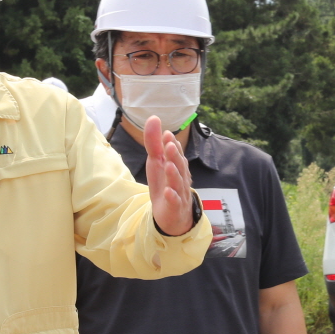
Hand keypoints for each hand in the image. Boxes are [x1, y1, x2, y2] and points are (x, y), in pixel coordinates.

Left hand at [144, 115, 194, 235]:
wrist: (172, 215)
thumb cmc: (165, 184)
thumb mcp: (156, 162)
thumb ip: (154, 142)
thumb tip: (154, 118)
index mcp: (176, 165)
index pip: (176, 153)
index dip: (172, 145)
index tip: (167, 135)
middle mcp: (180, 177)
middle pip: (179, 166)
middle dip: (175, 156)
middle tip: (170, 145)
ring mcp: (179, 193)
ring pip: (178, 183)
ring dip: (174, 174)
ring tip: (168, 165)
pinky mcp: (174, 207)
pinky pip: (174, 202)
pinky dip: (172, 197)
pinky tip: (167, 192)